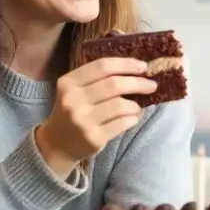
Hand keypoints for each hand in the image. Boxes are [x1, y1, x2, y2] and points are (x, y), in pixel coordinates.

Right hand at [36, 57, 156, 164]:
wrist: (57, 145)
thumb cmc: (73, 111)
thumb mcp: (75, 91)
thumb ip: (98, 79)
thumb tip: (136, 69)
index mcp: (68, 83)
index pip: (102, 66)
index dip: (126, 64)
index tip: (143, 66)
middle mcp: (73, 100)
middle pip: (114, 85)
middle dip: (138, 83)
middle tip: (151, 85)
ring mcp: (82, 120)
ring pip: (120, 105)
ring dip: (136, 105)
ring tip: (139, 106)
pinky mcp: (93, 138)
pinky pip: (122, 123)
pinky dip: (132, 118)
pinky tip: (132, 118)